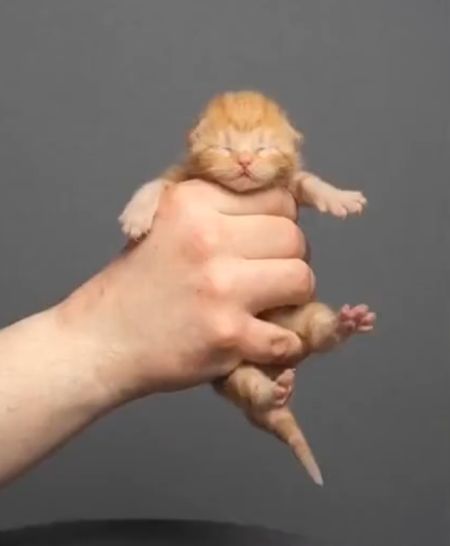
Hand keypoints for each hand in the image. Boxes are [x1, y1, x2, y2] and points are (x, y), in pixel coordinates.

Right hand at [57, 179, 314, 399]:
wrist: (102, 339)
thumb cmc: (136, 282)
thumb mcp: (165, 222)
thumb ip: (218, 209)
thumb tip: (286, 206)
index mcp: (194, 203)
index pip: (278, 200)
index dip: (278, 224)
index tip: (265, 244)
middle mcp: (208, 238)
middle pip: (294, 239)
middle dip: (289, 259)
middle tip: (268, 277)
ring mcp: (220, 288)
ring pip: (301, 281)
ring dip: (292, 298)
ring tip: (268, 306)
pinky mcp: (227, 335)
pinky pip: (288, 337)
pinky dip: (282, 344)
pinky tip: (261, 340)